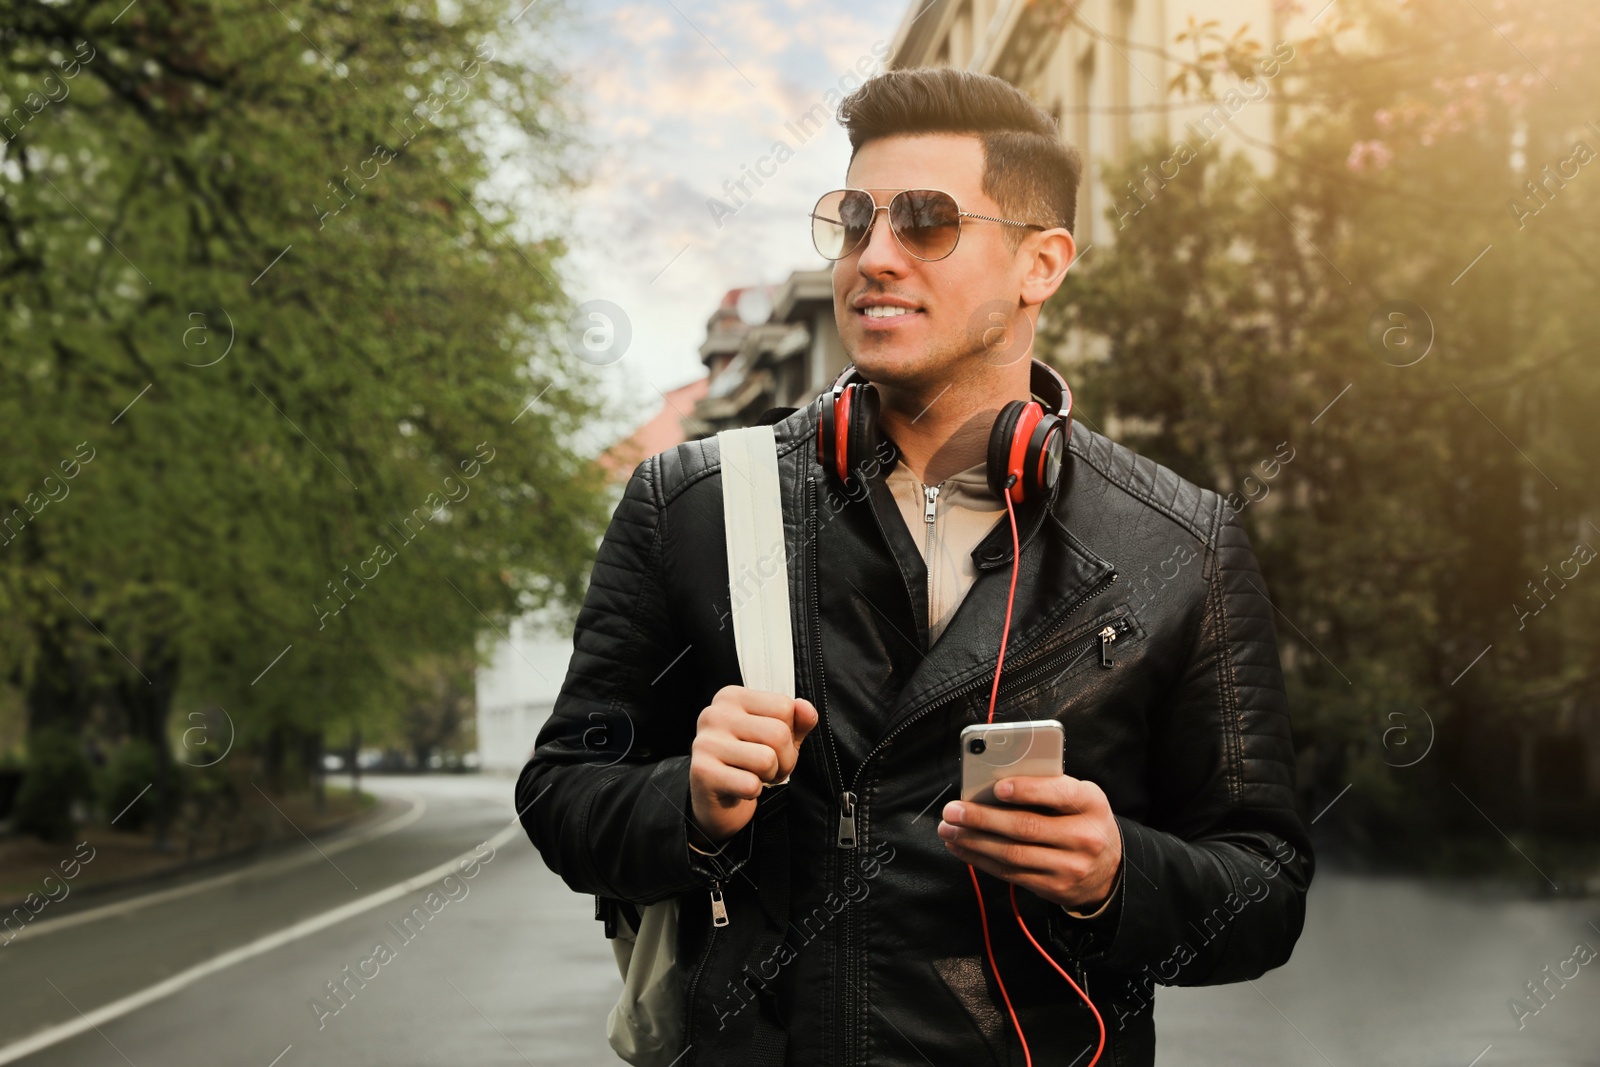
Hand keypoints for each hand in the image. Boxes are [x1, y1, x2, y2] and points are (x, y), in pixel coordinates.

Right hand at [689, 686, 817, 843]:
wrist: (714, 798)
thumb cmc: (748, 762)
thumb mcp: (778, 737)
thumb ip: (797, 721)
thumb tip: (806, 708)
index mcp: (732, 697)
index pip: (785, 706)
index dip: (789, 733)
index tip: (773, 747)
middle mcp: (714, 714)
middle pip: (778, 734)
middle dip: (785, 760)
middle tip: (769, 768)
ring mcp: (705, 742)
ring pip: (767, 759)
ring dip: (769, 776)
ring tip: (754, 776)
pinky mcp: (702, 772)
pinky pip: (750, 784)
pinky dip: (753, 792)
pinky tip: (739, 788)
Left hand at [936, 774, 1121, 910]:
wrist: (1109, 870)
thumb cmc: (1081, 820)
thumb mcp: (1078, 798)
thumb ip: (1047, 787)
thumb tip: (992, 784)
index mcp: (1090, 803)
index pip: (1059, 794)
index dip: (1027, 790)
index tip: (997, 788)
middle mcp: (1084, 837)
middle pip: (1027, 827)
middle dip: (983, 819)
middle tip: (954, 810)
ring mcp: (1070, 867)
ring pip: (1013, 854)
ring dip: (974, 842)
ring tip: (949, 829)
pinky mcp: (1054, 888)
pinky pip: (1010, 874)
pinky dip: (981, 860)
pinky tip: (962, 847)